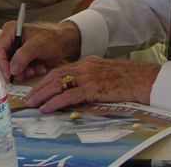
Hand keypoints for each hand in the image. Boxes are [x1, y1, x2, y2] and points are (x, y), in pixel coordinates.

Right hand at [0, 21, 80, 81]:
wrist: (64, 42)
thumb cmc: (52, 37)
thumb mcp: (38, 44)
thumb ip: (23, 56)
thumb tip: (12, 69)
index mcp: (10, 31)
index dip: (2, 64)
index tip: (10, 75)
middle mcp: (10, 40)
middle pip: (3, 60)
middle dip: (15, 70)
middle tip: (25, 74)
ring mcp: (15, 50)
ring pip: (11, 68)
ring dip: (23, 73)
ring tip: (35, 70)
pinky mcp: (21, 59)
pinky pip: (19, 71)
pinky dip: (28, 72)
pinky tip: (38, 68)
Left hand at [25, 56, 160, 112]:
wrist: (142, 79)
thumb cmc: (127, 78)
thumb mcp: (104, 73)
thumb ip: (90, 77)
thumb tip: (77, 88)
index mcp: (87, 63)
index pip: (60, 70)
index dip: (46, 80)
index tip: (37, 89)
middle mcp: (84, 67)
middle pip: (55, 75)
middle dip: (39, 87)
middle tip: (28, 98)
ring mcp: (88, 77)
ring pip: (58, 84)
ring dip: (42, 95)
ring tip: (32, 104)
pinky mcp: (93, 88)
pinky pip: (68, 95)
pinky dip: (55, 102)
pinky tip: (46, 108)